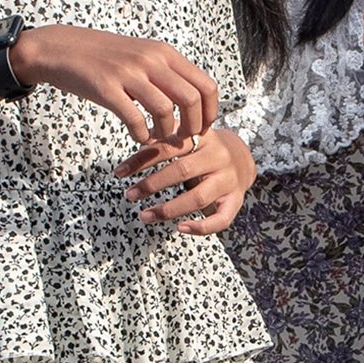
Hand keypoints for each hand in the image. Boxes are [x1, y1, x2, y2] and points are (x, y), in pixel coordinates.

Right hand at [11, 27, 218, 148]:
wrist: (61, 48)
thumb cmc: (102, 56)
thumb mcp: (141, 54)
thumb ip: (165, 72)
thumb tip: (191, 99)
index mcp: (164, 53)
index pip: (205, 84)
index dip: (210, 112)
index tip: (202, 128)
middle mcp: (151, 60)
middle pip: (192, 100)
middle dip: (193, 127)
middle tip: (184, 140)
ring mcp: (129, 73)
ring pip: (166, 110)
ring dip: (167, 134)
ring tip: (160, 141)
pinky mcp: (107, 88)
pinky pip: (135, 118)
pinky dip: (142, 135)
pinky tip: (139, 138)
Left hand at [120, 126, 254, 235]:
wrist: (243, 157)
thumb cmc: (205, 149)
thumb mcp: (188, 136)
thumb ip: (165, 136)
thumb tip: (136, 134)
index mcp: (202, 137)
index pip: (167, 146)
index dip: (141, 160)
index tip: (119, 172)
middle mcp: (218, 157)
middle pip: (182, 171)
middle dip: (151, 185)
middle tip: (129, 195)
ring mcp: (228, 180)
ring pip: (198, 198)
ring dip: (168, 209)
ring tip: (145, 216)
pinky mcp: (236, 200)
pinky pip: (221, 219)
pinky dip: (201, 227)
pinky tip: (179, 228)